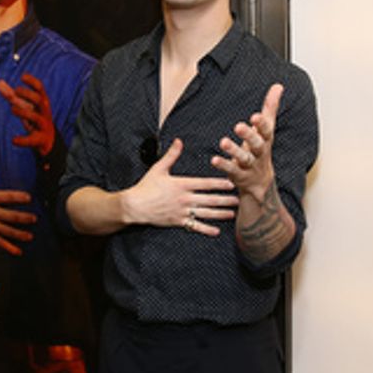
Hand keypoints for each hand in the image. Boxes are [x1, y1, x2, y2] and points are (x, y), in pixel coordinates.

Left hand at [0, 72, 54, 156]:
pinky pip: (32, 139)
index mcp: (42, 101)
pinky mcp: (39, 139)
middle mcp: (44, 112)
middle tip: (15, 92)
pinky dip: (23, 140)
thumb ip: (12, 95)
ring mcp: (43, 125)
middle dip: (27, 94)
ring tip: (12, 109)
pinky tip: (14, 140)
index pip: (40, 88)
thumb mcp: (25, 106)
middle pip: (39, 100)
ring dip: (23, 112)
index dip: (32, 81)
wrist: (48, 140)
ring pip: (36, 118)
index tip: (22, 77)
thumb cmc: (34, 117)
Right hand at [0, 149, 35, 254]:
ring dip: (20, 233)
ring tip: (30, 235)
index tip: (29, 198)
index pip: (7, 197)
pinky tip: (18, 251)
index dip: (19, 197)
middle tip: (35, 219)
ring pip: (7, 230)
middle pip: (11, 216)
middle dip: (24, 218)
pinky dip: (9, 247)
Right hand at [124, 138, 238, 236]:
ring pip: (205, 213)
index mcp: (181, 184)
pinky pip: (195, 226)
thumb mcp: (158, 168)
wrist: (134, 206)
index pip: (205, 184)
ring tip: (232, 213)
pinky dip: (206, 229)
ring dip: (220, 213)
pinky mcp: (178, 222)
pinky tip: (216, 231)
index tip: (232, 183)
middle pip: (209, 199)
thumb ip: (172, 155)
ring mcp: (182, 211)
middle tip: (238, 199)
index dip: (220, 183)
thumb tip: (179, 141)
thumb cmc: (146, 187)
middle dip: (225, 199)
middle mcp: (184, 199)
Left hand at [212, 83, 282, 201]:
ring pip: (244, 158)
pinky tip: (214, 159)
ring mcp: (250, 165)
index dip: (261, 124)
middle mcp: (259, 153)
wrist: (261, 182)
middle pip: (257, 144)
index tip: (255, 116)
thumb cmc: (261, 149)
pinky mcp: (239, 176)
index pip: (266, 131)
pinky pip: (231, 170)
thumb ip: (270, 108)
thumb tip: (278, 85)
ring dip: (234, 150)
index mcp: (265, 140)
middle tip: (238, 126)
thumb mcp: (266, 129)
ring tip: (223, 142)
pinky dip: (223, 165)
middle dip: (248, 136)